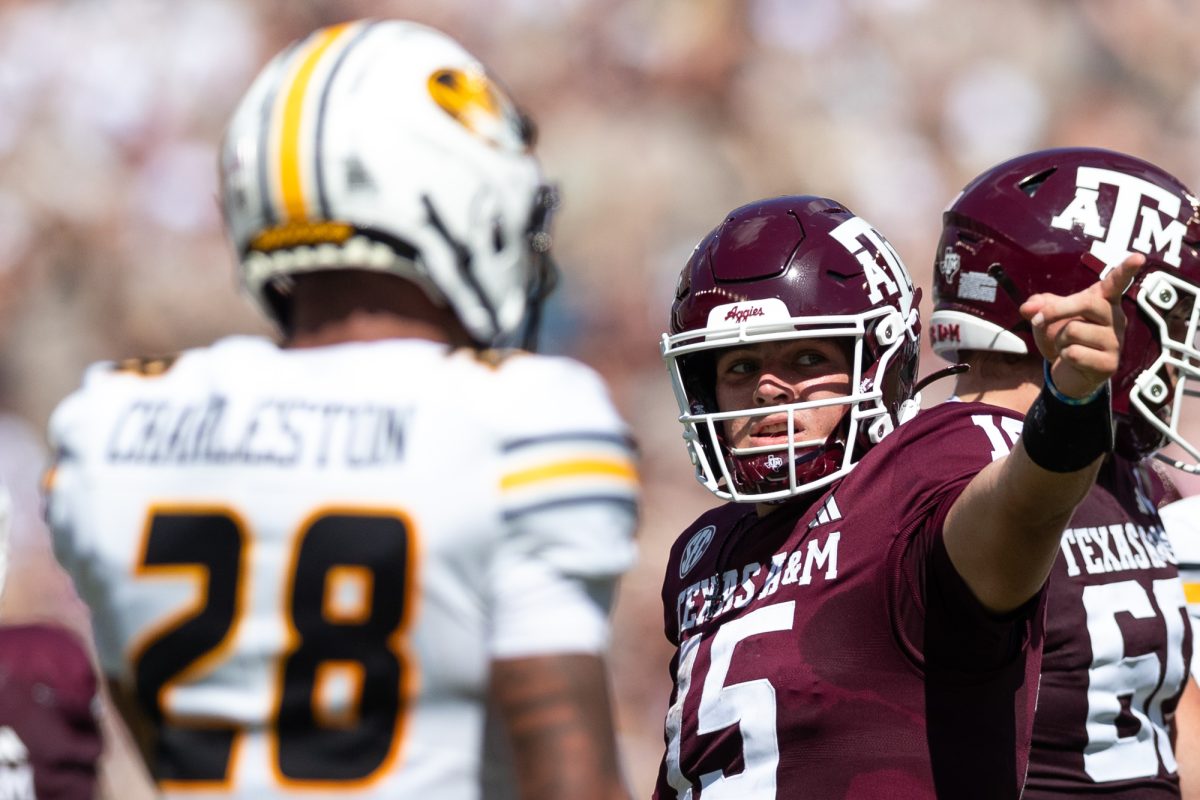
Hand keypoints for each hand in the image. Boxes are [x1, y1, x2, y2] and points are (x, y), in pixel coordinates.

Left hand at [1018, 252, 1145, 399]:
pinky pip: (1074, 353)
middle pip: (1086, 303)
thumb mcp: (1046, 317)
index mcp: (1103, 300)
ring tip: (1066, 346)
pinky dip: (1064, 356)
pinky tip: (1073, 360)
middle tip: (1036, 320)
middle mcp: (1115, 318)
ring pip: (1075, 331)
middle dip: (1055, 311)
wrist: (1069, 372)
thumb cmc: (1063, 337)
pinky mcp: (1109, 363)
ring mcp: (1115, 341)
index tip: (1138, 257)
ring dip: (1059, 339)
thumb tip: (1027, 308)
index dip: (1126, 269)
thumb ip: (1037, 305)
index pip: (1116, 282)